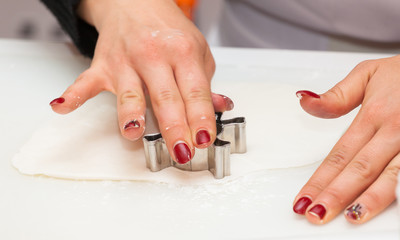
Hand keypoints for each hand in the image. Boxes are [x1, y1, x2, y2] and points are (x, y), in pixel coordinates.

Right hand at [49, 0, 232, 163]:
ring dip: (131, 114)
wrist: (136, 3)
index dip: (201, 117)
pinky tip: (62, 107)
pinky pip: (85, 81)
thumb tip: (220, 107)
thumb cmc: (168, 30)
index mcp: (183, 52)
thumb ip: (205, 83)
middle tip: (180, 150)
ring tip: (134, 132)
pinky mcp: (103, 66)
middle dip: (174, 127)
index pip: (195, 91)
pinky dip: (72, 95)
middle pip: (165, 97)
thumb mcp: (197, 51)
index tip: (204, 139)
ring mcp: (126, 62)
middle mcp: (154, 56)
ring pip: (129, 92)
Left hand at [293, 49, 399, 223]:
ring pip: (392, 176)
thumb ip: (336, 96)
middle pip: (360, 169)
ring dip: (369, 200)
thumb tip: (304, 101)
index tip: (303, 197)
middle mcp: (395, 129)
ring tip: (349, 217)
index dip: (320, 178)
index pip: (340, 154)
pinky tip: (387, 206)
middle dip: (336, 195)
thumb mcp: (368, 74)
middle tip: (315, 214)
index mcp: (374, 114)